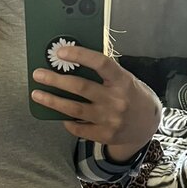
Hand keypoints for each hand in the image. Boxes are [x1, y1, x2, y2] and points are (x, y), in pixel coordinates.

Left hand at [31, 45, 161, 151]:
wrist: (148, 124)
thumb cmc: (132, 95)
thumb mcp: (125, 79)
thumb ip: (104, 73)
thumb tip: (72, 62)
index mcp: (123, 80)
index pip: (100, 63)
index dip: (80, 55)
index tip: (61, 52)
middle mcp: (117, 100)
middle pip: (80, 87)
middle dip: (55, 80)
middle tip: (38, 75)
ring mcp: (110, 119)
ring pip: (74, 109)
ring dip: (52, 101)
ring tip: (37, 95)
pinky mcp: (105, 135)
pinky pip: (78, 128)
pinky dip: (67, 121)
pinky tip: (59, 115)